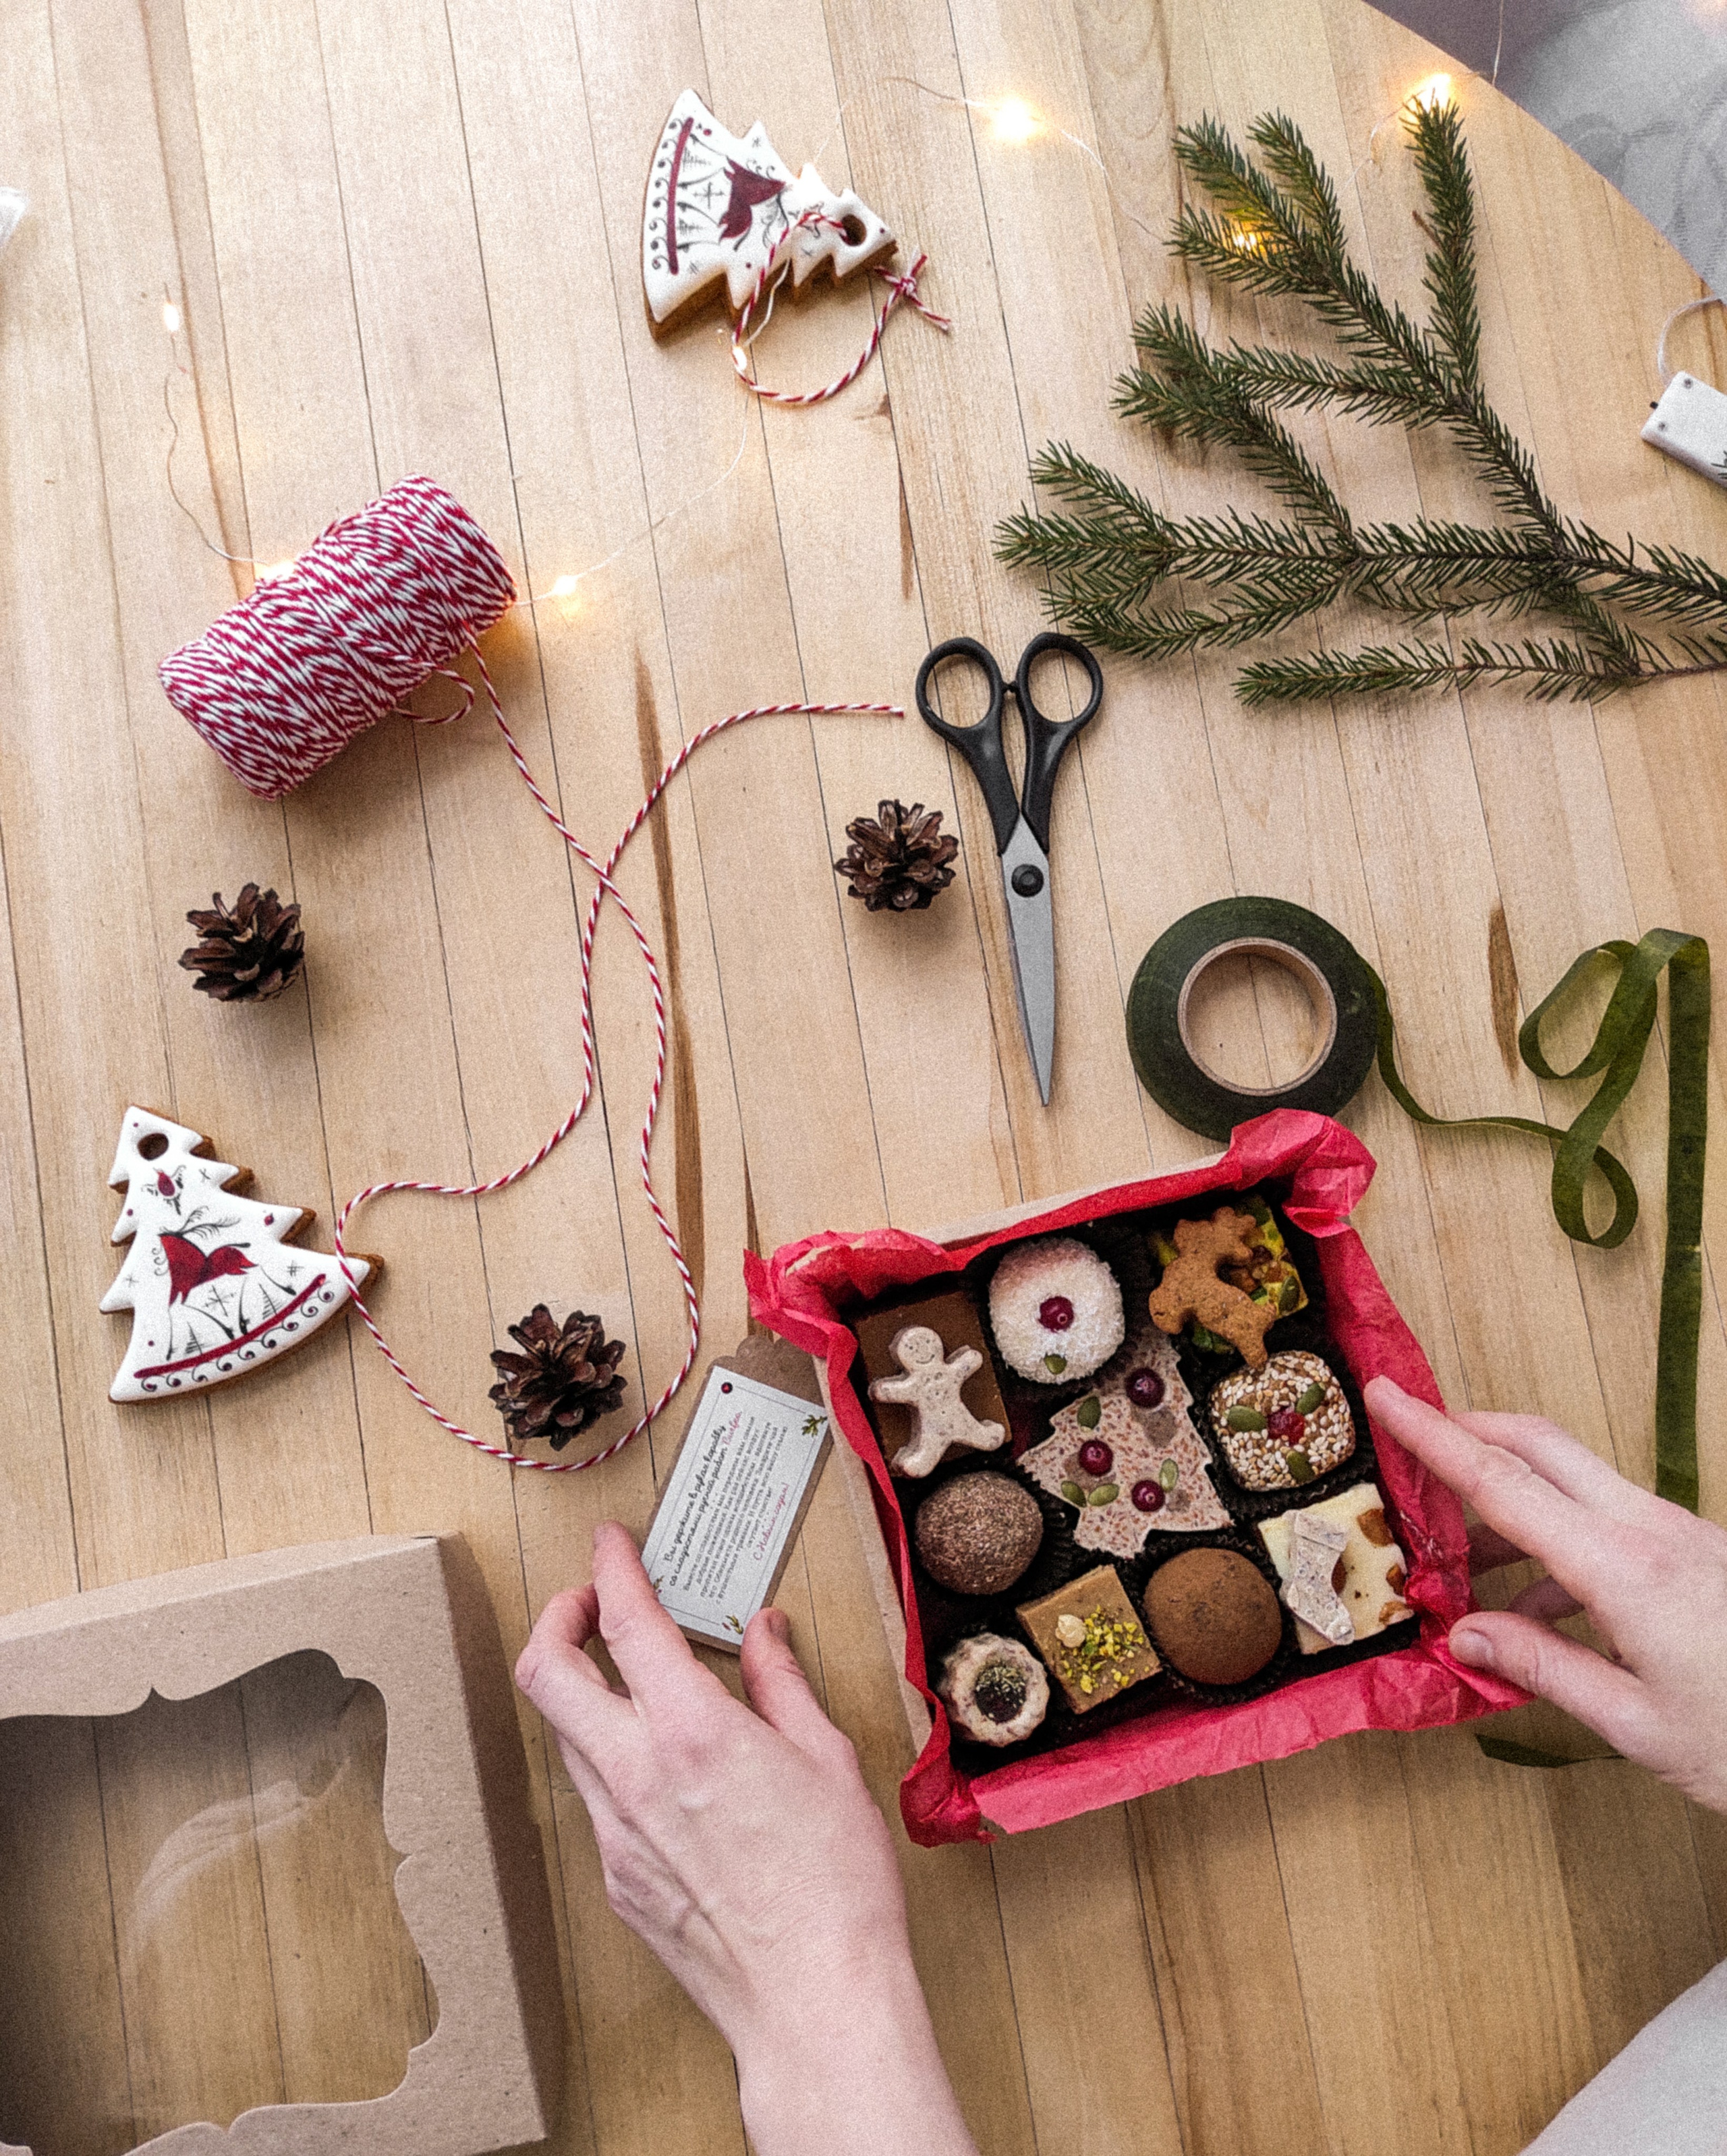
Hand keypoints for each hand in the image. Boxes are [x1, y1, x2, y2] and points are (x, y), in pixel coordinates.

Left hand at [515, 1522, 978, 2155]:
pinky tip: (661, 1766)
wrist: (813, 2000)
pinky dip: (612, 1759)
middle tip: (590, 1602)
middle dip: (557, 1618)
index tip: (610, 1544)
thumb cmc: (836, 1885)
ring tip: (631, 1681)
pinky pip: (593, 1797)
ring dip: (582, 1690)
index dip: (609, 1568)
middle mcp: (636, 1776)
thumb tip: (764, 1634)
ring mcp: (615, 1833)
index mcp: (693, 1733)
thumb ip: (782, 1685)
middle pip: (546, 1672)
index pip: (625, 1622)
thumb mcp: (827, 1760)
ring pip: (564, 1735)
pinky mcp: (617, 1880)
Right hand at [1366, 1376, 1726, 1810]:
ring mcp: (1679, 1535)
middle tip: (1407, 1436)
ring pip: (1574, 1482)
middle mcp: (1652, 1531)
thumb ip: (1545, 1668)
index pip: (1505, 1482)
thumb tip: (1463, 1634)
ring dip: (1510, 1499)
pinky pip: (1608, 1520)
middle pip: (1541, 1447)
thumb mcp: (1637, 1725)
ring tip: (1458, 1557)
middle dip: (1469, 1430)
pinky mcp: (1696, 1552)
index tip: (1385, 1396)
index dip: (1435, 1436)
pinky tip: (1536, 1608)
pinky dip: (1556, 1540)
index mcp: (1625, 1568)